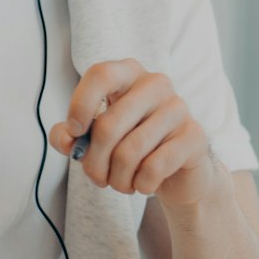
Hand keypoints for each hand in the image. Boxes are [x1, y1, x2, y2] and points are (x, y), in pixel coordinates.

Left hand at [49, 59, 227, 210]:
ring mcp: (178, 108)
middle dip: (94, 163)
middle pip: (108, 125)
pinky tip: (144, 184)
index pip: (100, 74)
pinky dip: (141, 184)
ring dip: (117, 180)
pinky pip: (154, 167)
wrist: (178, 171)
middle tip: (96, 178)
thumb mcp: (95, 139)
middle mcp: (156, 84)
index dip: (81, 105)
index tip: (74, 132)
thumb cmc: (132, 146)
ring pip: (129, 152)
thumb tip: (65, 138)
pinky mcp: (194, 136)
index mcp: (129, 74)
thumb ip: (71, 136)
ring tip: (120, 184)